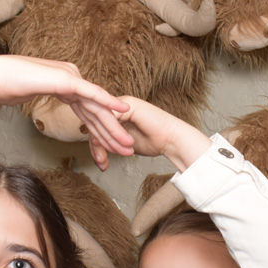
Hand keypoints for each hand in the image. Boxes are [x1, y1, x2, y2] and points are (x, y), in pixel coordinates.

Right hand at [0, 55, 133, 158]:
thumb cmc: (3, 88)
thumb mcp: (29, 99)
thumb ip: (40, 102)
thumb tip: (39, 111)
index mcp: (65, 85)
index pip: (87, 113)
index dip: (101, 131)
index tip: (112, 147)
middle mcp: (72, 80)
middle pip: (97, 112)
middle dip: (113, 133)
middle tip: (128, 149)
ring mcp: (70, 77)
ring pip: (97, 107)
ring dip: (114, 127)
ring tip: (127, 144)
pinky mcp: (66, 79)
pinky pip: (90, 94)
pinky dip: (107, 102)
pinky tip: (122, 111)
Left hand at [90, 97, 209, 172]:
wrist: (172, 140)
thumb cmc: (153, 142)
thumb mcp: (123, 145)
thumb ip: (109, 142)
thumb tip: (95, 148)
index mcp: (116, 113)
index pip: (97, 127)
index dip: (96, 146)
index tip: (100, 163)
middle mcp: (118, 106)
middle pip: (96, 125)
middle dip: (96, 148)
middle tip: (101, 163)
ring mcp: (122, 104)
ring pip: (101, 124)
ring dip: (102, 144)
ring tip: (107, 159)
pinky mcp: (128, 106)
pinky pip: (111, 120)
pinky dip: (110, 136)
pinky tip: (117, 147)